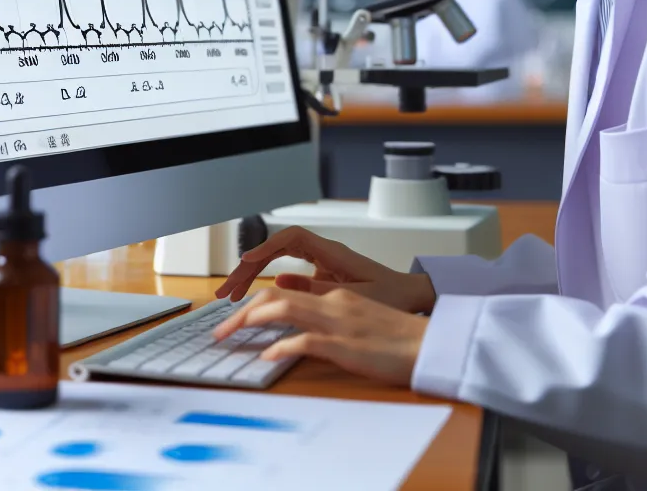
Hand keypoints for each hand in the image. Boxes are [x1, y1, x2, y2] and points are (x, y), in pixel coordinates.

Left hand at [213, 286, 429, 385]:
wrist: (427, 344)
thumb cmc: (395, 336)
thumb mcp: (356, 315)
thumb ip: (326, 308)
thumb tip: (293, 301)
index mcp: (334, 296)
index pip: (282, 290)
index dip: (253, 301)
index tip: (233, 316)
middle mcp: (332, 303)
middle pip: (275, 296)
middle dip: (242, 311)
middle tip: (219, 330)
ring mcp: (338, 321)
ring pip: (284, 310)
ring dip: (251, 321)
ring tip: (230, 335)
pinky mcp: (345, 344)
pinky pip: (306, 341)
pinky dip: (282, 347)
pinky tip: (268, 356)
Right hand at [214, 225, 435, 313]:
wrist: (413, 295)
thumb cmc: (392, 294)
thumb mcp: (354, 296)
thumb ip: (318, 291)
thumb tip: (280, 283)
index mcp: (332, 252)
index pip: (291, 238)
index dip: (266, 247)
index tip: (246, 261)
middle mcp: (324, 253)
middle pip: (278, 250)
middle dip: (250, 266)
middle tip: (228, 289)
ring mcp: (322, 263)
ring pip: (280, 260)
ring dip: (255, 274)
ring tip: (233, 294)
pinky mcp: (323, 276)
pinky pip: (289, 272)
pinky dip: (270, 282)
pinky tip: (257, 295)